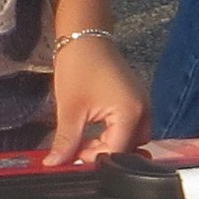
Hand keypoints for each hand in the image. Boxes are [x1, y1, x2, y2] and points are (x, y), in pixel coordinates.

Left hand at [43, 27, 146, 164]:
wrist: (84, 34)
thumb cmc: (78, 65)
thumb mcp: (70, 108)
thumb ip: (66, 141)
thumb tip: (54, 165)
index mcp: (130, 112)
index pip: (117, 152)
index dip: (95, 161)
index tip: (73, 160)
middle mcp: (143, 110)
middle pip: (129, 148)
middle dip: (104, 155)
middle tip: (78, 151)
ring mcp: (142, 104)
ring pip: (130, 139)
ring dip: (109, 145)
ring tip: (84, 142)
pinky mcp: (136, 100)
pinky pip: (130, 127)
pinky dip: (113, 134)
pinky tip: (93, 132)